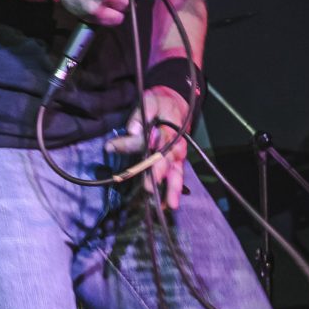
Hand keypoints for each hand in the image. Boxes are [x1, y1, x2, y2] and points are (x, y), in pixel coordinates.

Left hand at [107, 86, 192, 209]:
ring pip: (176, 172)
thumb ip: (139, 117)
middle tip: (149, 188)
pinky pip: (177, 176)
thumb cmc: (159, 105)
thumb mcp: (148, 103)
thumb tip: (132, 130)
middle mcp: (175, 144)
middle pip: (165, 160)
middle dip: (158, 174)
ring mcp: (178, 155)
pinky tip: (168, 205)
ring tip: (168, 205)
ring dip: (172, 189)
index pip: (153, 140)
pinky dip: (174, 191)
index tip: (130, 156)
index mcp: (168, 129)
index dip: (140, 149)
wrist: (176, 104)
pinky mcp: (178, 161)